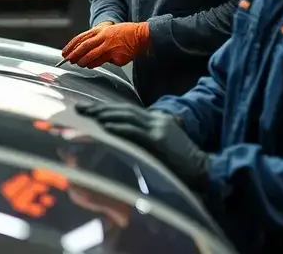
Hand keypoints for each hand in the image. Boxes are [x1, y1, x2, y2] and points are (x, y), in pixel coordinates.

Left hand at [61, 22, 149, 67]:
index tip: (65, 52)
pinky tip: (93, 65)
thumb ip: (97, 38)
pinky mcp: (117, 57)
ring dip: (84, 62)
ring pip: (92, 57)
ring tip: (80, 64)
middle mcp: (104, 38)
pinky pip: (105, 62)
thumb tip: (83, 49)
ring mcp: (110, 48)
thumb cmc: (124, 33)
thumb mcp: (108, 31)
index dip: (71, 46)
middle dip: (75, 55)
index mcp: (101, 31)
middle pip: (85, 48)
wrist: (141, 35)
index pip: (82, 38)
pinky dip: (97, 64)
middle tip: (69, 61)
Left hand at [76, 103, 209, 191]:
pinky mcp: (158, 140)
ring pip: (125, 116)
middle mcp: (157, 120)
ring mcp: (158, 128)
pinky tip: (103, 125)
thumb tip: (123, 140)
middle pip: (123, 110)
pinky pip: (133, 130)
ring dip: (102, 115)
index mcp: (158, 120)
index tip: (89, 110)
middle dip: (99, 109)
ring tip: (85, 115)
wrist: (205, 173)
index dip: (106, 109)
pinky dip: (117, 126)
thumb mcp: (164, 147)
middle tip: (78, 109)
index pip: (127, 110)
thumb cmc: (182, 166)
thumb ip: (147, 140)